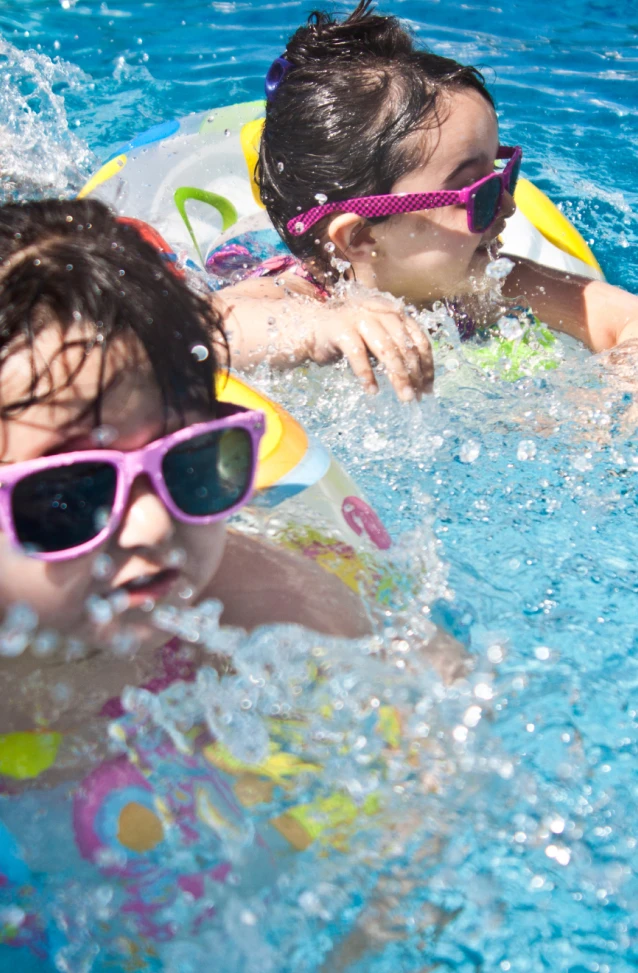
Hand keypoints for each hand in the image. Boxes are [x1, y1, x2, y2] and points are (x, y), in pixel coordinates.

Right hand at [308, 296, 433, 400]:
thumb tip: (419, 381)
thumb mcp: (378, 339)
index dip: (427, 365)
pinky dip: (367, 375)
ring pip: (388, 350)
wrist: (313, 326)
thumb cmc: (350, 336)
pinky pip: (358, 356)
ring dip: (398, 377)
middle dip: (415, 375)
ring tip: (405, 397)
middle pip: (406, 347)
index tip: (428, 388)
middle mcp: (381, 312)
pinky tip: (372, 391)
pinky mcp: (341, 330)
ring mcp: (361, 319)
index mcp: (395, 313)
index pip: (419, 340)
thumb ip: (396, 350)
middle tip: (417, 398)